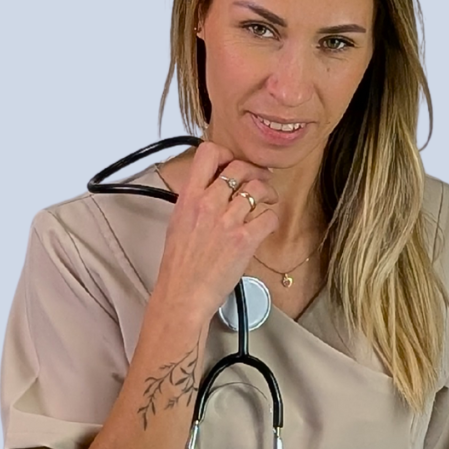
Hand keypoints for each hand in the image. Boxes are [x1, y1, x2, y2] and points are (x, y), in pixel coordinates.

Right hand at [154, 140, 279, 323]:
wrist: (183, 295)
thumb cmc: (179, 267)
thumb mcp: (177, 224)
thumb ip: (194, 203)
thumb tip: (208, 191)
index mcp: (189, 198)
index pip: (208, 154)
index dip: (225, 153)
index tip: (231, 163)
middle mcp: (208, 204)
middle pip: (239, 167)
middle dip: (254, 171)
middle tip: (260, 178)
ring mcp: (227, 221)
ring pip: (257, 188)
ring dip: (268, 191)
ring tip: (269, 198)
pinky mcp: (244, 240)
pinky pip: (268, 217)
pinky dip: (272, 218)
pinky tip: (267, 223)